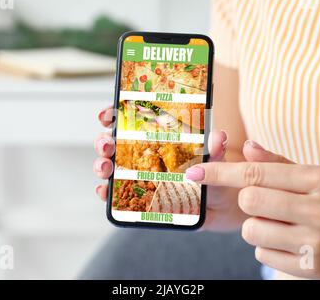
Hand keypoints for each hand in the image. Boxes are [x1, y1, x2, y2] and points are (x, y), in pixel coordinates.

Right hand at [93, 106, 247, 230]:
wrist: (216, 206)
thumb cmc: (211, 174)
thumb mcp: (214, 160)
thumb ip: (215, 149)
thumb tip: (218, 135)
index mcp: (156, 136)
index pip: (129, 119)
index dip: (113, 114)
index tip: (107, 115)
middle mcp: (141, 153)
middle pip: (113, 142)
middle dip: (103, 141)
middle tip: (107, 146)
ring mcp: (136, 175)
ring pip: (109, 166)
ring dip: (101, 165)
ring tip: (105, 168)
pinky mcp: (136, 197)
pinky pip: (115, 194)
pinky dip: (105, 193)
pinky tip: (104, 192)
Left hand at [186, 141, 319, 277]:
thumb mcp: (319, 175)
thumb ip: (279, 163)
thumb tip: (247, 147)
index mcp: (317, 179)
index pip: (254, 173)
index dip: (219, 172)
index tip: (194, 172)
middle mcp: (317, 209)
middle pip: (249, 200)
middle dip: (248, 202)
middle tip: (265, 203)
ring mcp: (315, 242)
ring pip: (252, 231)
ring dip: (256, 226)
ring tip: (280, 225)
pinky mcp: (312, 270)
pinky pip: (263, 255)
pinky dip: (267, 248)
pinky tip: (289, 243)